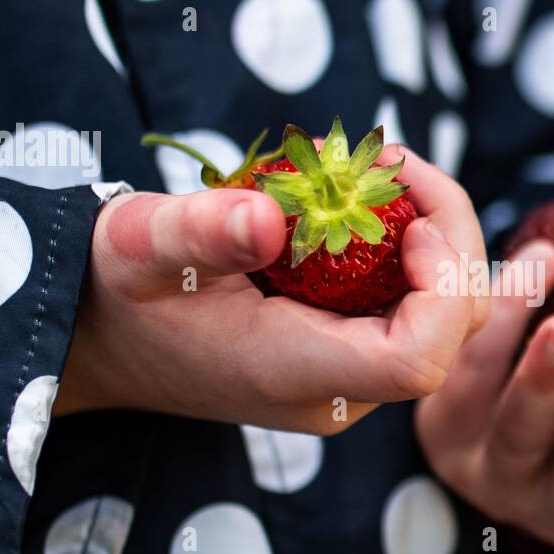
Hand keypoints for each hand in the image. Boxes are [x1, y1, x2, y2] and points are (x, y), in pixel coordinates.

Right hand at [56, 146, 487, 433]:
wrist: (102, 338)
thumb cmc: (115, 291)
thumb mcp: (137, 245)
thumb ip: (199, 232)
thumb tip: (269, 218)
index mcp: (293, 374)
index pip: (416, 360)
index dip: (440, 287)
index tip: (410, 217)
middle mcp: (337, 392)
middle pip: (451, 331)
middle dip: (450, 238)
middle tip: (396, 162)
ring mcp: (349, 380)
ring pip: (446, 319)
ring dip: (436, 235)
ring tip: (383, 170)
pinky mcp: (350, 357)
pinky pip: (416, 308)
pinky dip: (413, 248)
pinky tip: (374, 199)